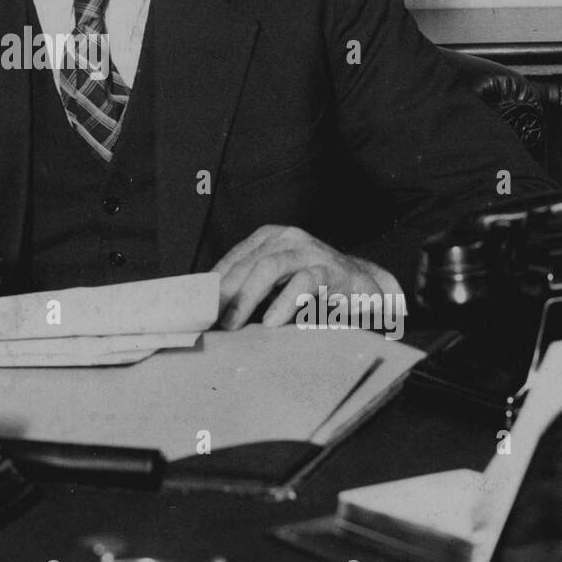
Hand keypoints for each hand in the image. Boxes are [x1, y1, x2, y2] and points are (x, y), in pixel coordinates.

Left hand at [212, 225, 402, 330]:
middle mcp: (287, 238)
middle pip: (247, 263)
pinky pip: (304, 283)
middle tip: (209, 319)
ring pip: (270, 267)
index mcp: (269, 238)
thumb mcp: (277, 282)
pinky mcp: (330, 270)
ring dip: (247, 298)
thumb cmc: (312, 287)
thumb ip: (250, 289)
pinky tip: (271, 322)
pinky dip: (284, 303)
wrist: (364, 286)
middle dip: (224, 294)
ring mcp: (309, 251)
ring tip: (233, 323)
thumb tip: (212, 312)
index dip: (213, 283)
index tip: (197, 307)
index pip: (233, 258)